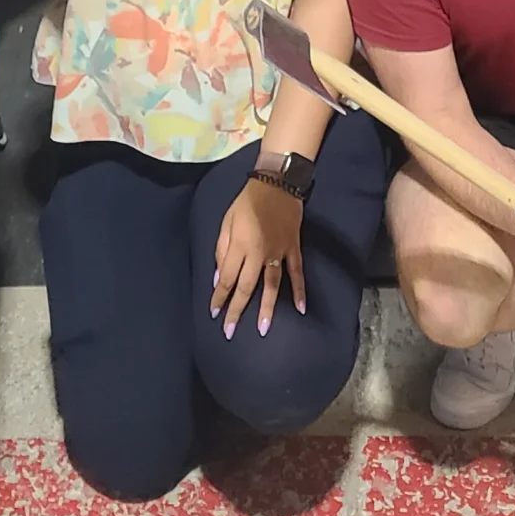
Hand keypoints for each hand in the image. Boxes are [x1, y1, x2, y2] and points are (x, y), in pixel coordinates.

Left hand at [211, 177, 306, 335]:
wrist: (276, 183)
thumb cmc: (246, 202)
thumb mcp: (227, 222)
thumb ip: (221, 250)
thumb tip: (218, 279)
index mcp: (239, 245)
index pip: (226, 278)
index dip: (219, 297)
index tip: (214, 313)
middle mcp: (258, 253)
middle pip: (246, 287)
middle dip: (237, 310)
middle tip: (230, 332)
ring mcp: (278, 252)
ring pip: (271, 285)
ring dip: (266, 308)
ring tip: (263, 330)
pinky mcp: (293, 248)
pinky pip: (297, 272)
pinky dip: (299, 290)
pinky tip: (300, 308)